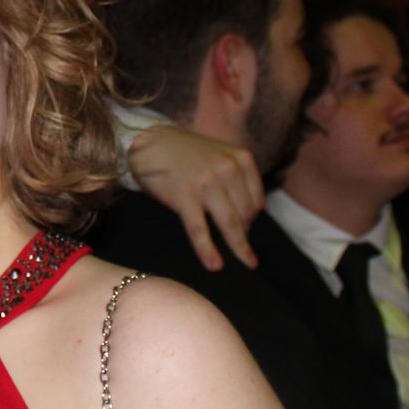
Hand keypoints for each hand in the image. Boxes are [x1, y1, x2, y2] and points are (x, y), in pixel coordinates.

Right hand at [125, 123, 263, 270]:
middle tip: (239, 244)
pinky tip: (214, 265)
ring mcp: (206, 184)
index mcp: (241, 159)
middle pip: (246, 214)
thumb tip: (251, 215)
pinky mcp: (184, 197)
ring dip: (239, 247)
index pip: (258, 200)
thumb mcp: (221, 155)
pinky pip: (199, 229)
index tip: (246, 226)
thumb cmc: (186, 153)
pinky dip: (208, 250)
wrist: (150, 143)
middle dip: (244, 232)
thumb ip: (238, 177)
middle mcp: (228, 170)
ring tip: (246, 263)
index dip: (254, 218)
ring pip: (229, 224)